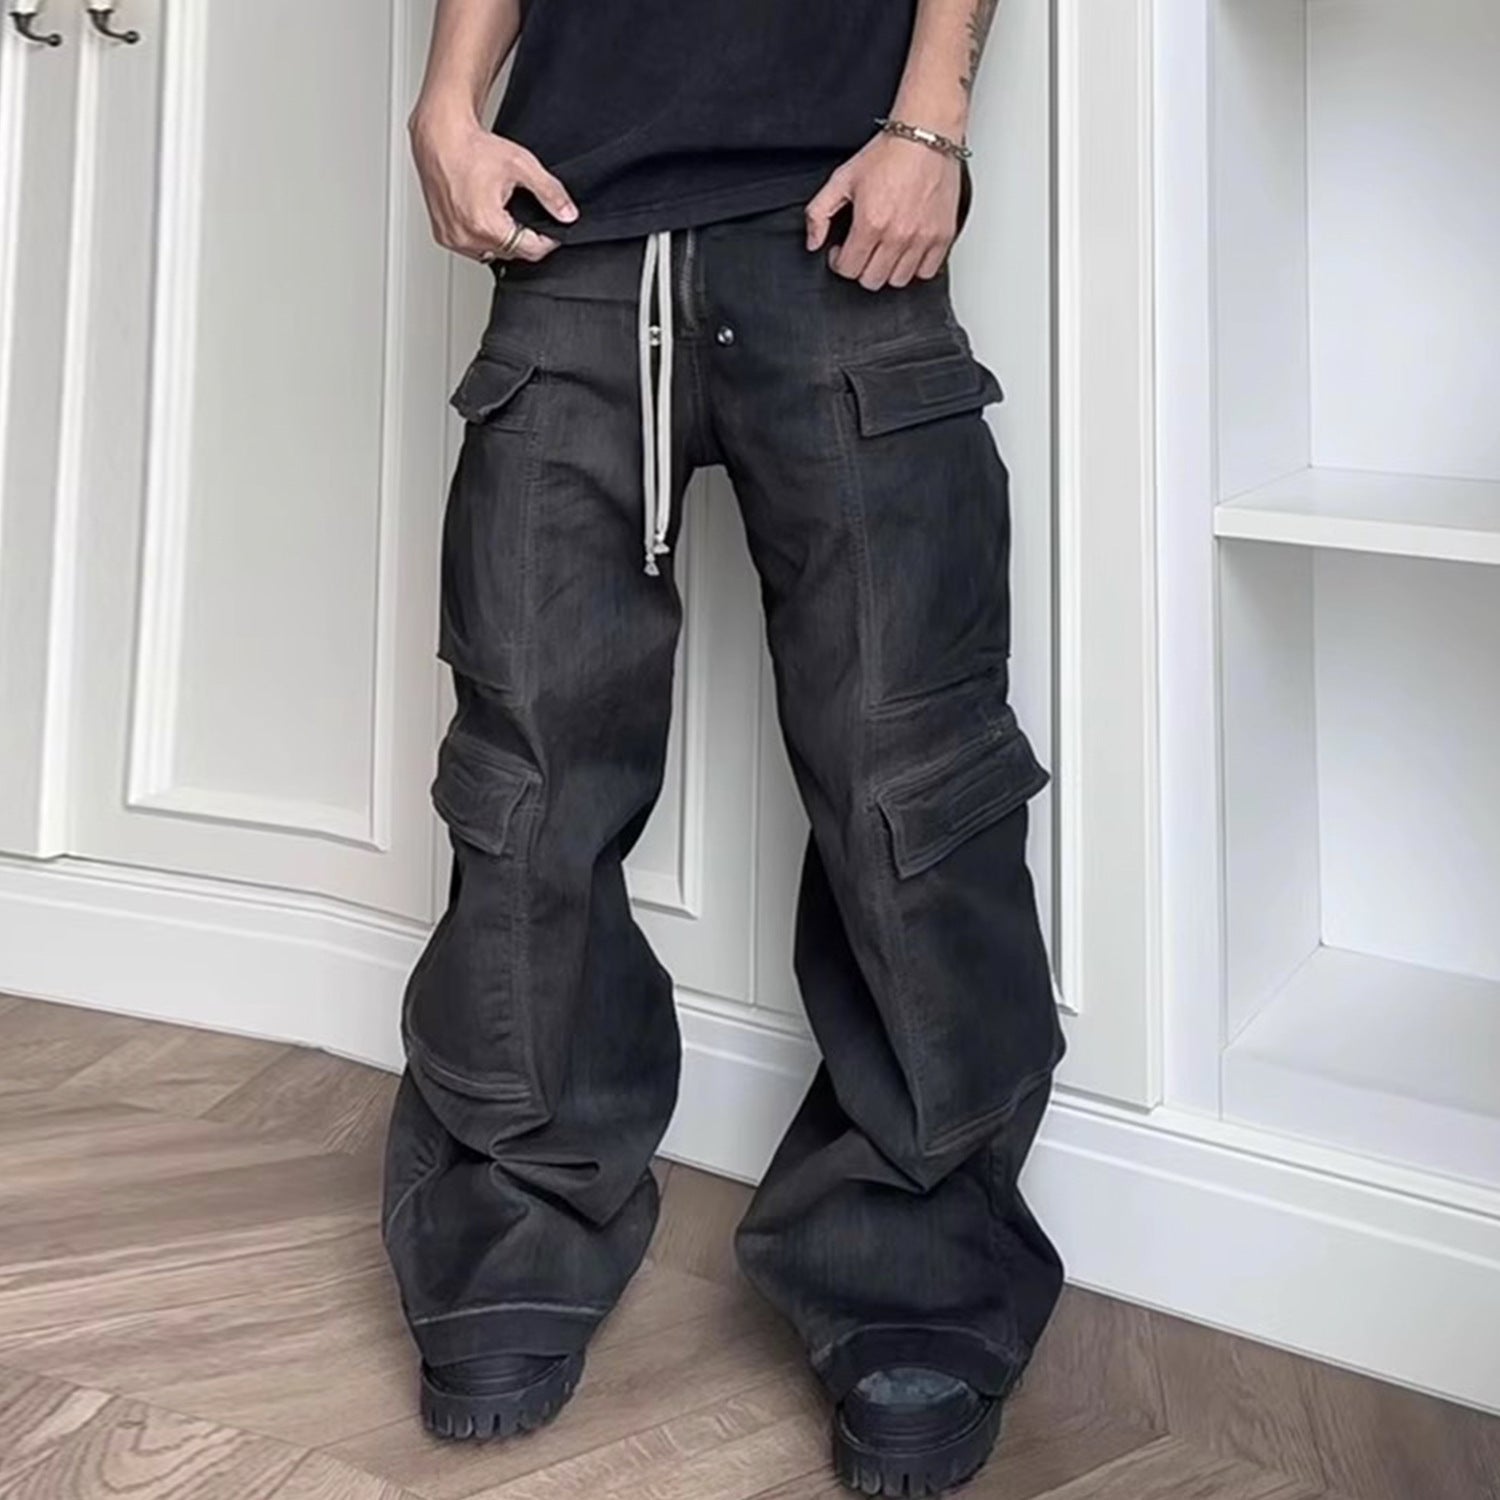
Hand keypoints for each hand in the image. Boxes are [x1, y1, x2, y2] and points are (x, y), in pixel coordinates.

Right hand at [408, 110, 577, 263]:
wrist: (440, 137)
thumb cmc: (473, 148)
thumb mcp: (521, 166)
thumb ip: (550, 192)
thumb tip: (568, 214)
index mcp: (486, 224)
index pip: (531, 250)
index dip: (548, 240)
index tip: (553, 230)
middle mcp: (466, 236)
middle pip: (512, 252)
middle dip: (524, 237)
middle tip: (525, 213)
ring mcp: (453, 238)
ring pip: (493, 253)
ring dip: (504, 239)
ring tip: (503, 212)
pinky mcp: (443, 236)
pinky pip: (473, 248)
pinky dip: (483, 237)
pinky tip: (484, 216)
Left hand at [805, 131, 962, 290]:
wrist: (926, 135)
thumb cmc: (889, 153)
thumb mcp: (842, 178)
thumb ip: (819, 212)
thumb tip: (813, 243)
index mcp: (871, 223)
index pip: (848, 270)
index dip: (839, 262)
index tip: (841, 251)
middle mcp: (898, 235)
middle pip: (872, 280)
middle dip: (861, 268)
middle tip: (861, 250)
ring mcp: (923, 238)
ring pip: (898, 281)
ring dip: (887, 269)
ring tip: (884, 250)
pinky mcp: (943, 236)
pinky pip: (927, 272)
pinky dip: (915, 267)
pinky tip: (907, 250)